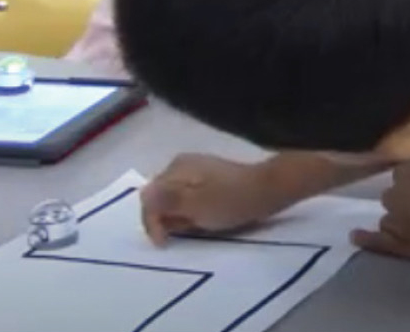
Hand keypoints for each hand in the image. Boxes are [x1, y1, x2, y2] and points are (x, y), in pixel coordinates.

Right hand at [141, 153, 287, 244]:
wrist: (267, 191)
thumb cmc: (231, 200)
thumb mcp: (197, 205)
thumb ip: (168, 201)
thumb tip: (142, 194)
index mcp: (176, 168)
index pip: (148, 199)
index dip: (152, 223)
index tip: (166, 243)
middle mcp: (180, 165)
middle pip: (159, 199)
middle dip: (169, 220)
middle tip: (192, 229)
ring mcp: (194, 171)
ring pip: (173, 202)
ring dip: (182, 217)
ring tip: (202, 223)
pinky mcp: (207, 180)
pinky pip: (188, 200)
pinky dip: (192, 212)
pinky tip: (207, 217)